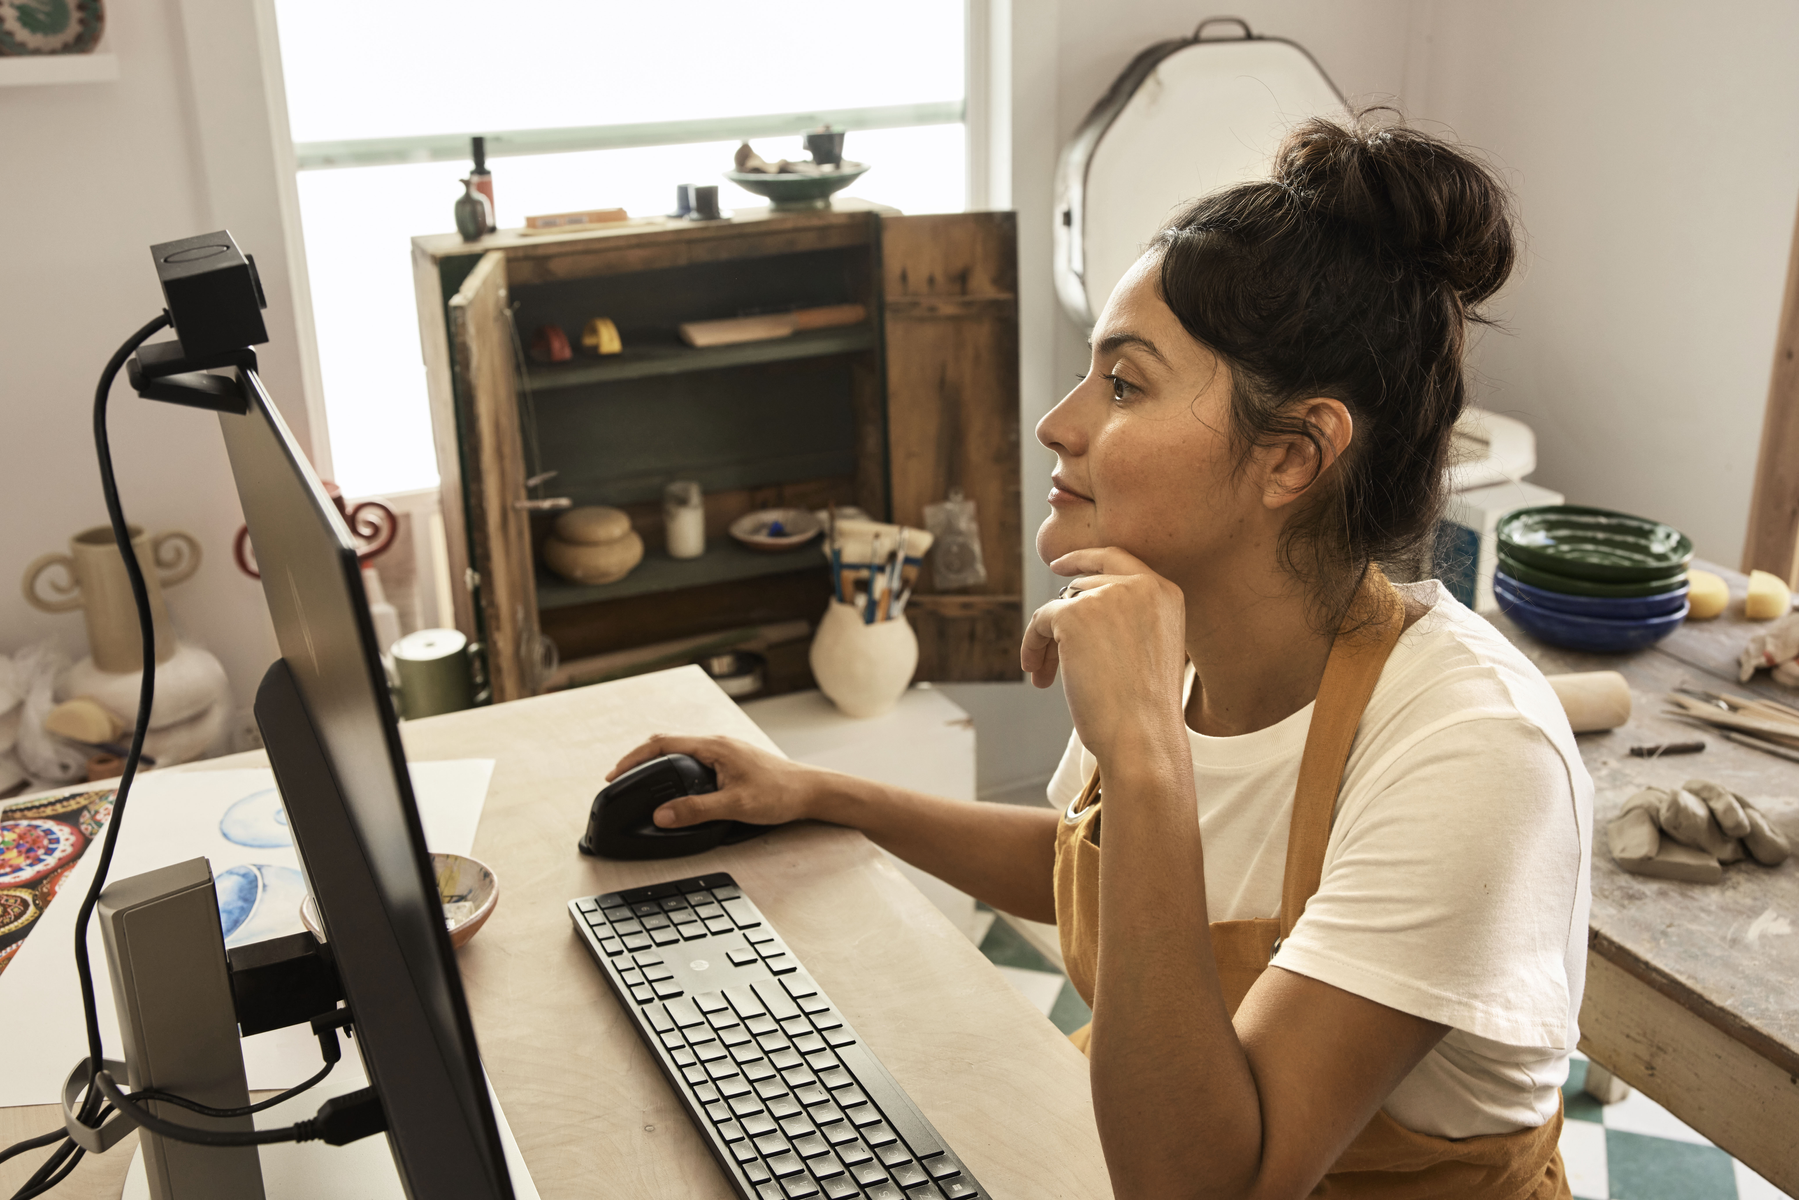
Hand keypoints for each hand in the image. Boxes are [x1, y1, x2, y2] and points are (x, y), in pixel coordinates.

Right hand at [605, 734, 823, 828]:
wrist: (811, 792)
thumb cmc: (780, 794)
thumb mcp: (735, 806)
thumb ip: (696, 810)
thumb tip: (662, 815)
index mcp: (714, 746)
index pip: (662, 743)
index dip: (634, 758)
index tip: (615, 774)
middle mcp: (718, 744)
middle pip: (668, 744)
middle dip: (641, 759)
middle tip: (622, 778)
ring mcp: (725, 752)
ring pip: (682, 751)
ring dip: (659, 763)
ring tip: (643, 782)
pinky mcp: (732, 762)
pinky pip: (695, 759)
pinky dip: (676, 770)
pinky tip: (676, 786)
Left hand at [1021, 546, 1188, 761]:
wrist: (1143, 736)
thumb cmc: (1147, 709)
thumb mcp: (1151, 649)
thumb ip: (1128, 619)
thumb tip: (1074, 604)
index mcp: (1165, 592)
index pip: (1117, 558)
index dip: (1083, 559)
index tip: (1059, 566)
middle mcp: (1140, 585)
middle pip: (1083, 586)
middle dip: (1064, 621)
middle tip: (1052, 661)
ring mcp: (1107, 596)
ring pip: (1060, 606)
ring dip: (1048, 641)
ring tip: (1046, 676)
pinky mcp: (1074, 615)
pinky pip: (1041, 621)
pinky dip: (1032, 646)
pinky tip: (1037, 674)